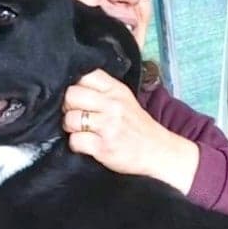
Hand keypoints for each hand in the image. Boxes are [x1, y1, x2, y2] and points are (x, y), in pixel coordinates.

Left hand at [63, 69, 199, 194]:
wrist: (159, 152)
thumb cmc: (138, 128)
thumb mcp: (125, 100)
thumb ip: (103, 91)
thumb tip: (73, 89)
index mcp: (117, 90)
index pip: (84, 76)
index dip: (76, 87)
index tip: (80, 99)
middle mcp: (113, 105)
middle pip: (72, 95)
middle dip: (68, 107)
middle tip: (76, 116)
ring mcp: (108, 126)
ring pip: (71, 119)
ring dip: (70, 127)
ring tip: (81, 132)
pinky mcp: (103, 147)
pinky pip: (75, 141)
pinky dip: (76, 145)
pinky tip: (86, 145)